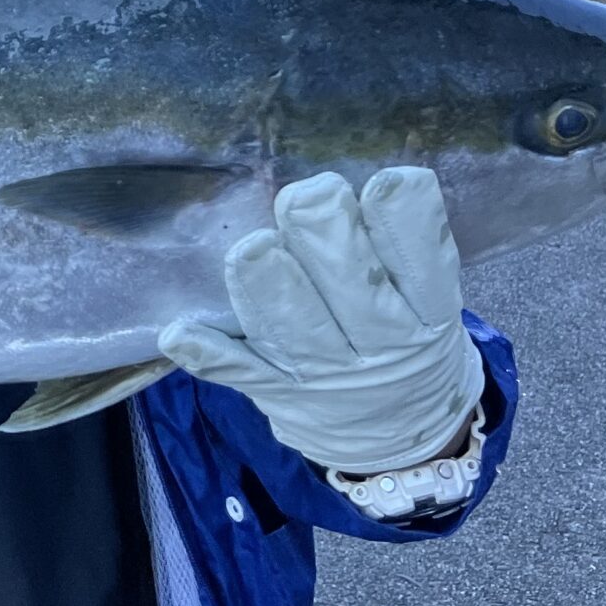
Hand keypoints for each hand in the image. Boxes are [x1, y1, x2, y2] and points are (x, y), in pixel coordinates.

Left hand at [159, 168, 485, 476]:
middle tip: (307, 196)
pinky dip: (207, 353)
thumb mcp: (426, 296)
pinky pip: (236, 371)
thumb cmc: (404, 329)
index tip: (385, 182)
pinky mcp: (275, 390)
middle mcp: (379, 345)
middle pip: (355, 291)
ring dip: (270, 288)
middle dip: (326, 238)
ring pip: (294, 329)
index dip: (404, 223)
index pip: (423, 264)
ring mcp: (324, 373)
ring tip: (253, 248)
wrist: (396, 431)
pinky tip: (178, 333)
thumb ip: (400, 244)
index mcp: (426, 312)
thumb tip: (370, 175)